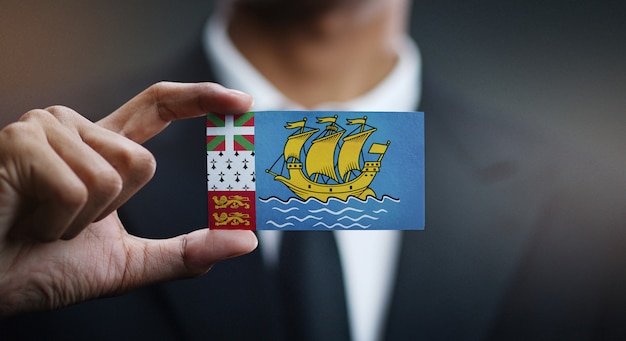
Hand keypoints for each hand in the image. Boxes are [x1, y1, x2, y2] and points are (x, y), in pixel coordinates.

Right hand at [0, 82, 257, 315]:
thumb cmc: (43, 267)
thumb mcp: (128, 263)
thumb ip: (186, 252)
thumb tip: (246, 240)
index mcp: (100, 148)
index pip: (158, 106)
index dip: (200, 99)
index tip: (241, 102)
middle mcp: (74, 128)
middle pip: (143, 161)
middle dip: (112, 211)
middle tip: (67, 224)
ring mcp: (45, 129)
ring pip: (114, 174)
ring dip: (83, 220)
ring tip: (42, 222)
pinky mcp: (21, 141)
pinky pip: (78, 187)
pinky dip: (59, 223)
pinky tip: (26, 220)